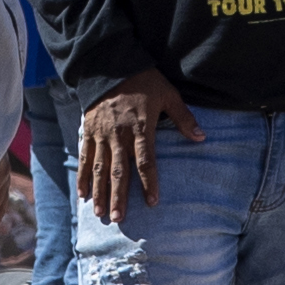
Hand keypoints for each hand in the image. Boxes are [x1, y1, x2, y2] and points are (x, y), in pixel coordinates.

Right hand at [77, 71, 192, 225]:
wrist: (110, 65)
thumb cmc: (143, 81)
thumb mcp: (168, 94)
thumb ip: (183, 117)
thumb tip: (201, 137)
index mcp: (140, 128)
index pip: (145, 160)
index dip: (149, 182)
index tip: (152, 202)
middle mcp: (119, 134)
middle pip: (119, 170)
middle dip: (119, 196)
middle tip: (119, 218)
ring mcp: (102, 134)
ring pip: (99, 167)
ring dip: (100, 191)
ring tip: (100, 212)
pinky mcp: (89, 131)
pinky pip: (85, 157)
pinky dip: (83, 176)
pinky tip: (83, 193)